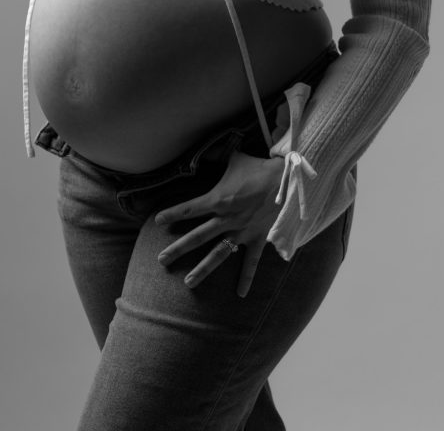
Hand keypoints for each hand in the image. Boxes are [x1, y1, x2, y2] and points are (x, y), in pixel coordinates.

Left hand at [154, 150, 285, 297]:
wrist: (286, 180)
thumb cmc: (258, 168)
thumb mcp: (235, 158)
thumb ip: (216, 155)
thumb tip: (202, 149)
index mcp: (218, 200)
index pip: (189, 209)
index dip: (172, 214)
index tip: (157, 221)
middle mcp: (226, 219)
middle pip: (197, 237)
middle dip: (178, 249)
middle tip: (161, 260)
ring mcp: (241, 232)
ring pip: (218, 254)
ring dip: (203, 269)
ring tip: (188, 282)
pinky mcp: (257, 239)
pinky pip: (250, 262)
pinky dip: (246, 278)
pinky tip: (240, 294)